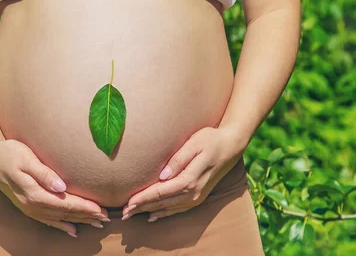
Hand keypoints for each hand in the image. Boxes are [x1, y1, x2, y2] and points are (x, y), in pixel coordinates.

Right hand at [0, 138, 109, 236]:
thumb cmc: (9, 153)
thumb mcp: (26, 158)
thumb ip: (44, 173)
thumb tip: (61, 187)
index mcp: (34, 193)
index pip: (66, 203)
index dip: (85, 207)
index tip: (102, 209)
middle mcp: (32, 205)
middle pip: (65, 214)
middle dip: (87, 216)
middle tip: (107, 218)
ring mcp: (29, 208)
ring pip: (59, 219)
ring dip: (79, 221)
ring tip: (97, 224)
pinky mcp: (27, 207)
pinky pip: (48, 221)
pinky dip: (62, 227)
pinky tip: (73, 231)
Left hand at [121, 126, 244, 220]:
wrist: (231, 146)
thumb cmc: (210, 140)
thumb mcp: (194, 143)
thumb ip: (178, 160)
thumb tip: (162, 176)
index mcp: (190, 179)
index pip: (160, 192)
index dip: (143, 198)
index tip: (128, 203)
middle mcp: (193, 192)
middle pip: (162, 203)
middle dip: (142, 208)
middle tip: (123, 214)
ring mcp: (197, 196)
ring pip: (169, 208)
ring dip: (150, 211)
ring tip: (133, 215)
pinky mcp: (199, 196)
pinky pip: (178, 209)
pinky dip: (165, 213)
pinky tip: (154, 215)